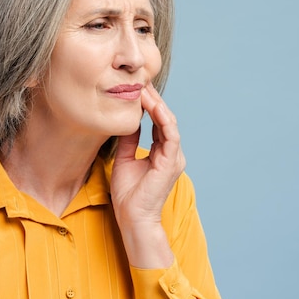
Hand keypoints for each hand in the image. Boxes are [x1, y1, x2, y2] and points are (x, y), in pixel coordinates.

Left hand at [111, 82, 185, 228]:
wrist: (132, 217)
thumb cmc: (128, 194)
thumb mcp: (124, 158)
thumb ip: (129, 139)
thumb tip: (128, 121)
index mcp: (162, 152)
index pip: (158, 122)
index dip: (148, 105)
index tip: (136, 89)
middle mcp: (171, 153)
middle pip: (164, 118)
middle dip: (153, 99)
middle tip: (140, 81)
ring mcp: (174, 157)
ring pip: (169, 122)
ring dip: (157, 104)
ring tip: (144, 89)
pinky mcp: (171, 161)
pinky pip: (170, 134)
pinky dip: (162, 117)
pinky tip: (151, 105)